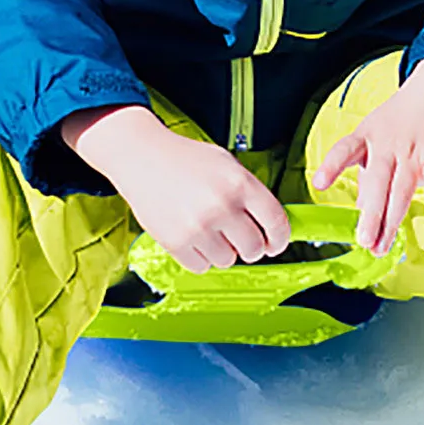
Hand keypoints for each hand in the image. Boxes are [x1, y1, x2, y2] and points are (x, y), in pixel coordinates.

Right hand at [62, 106, 290, 273]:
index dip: (280, 238)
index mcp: (240, 183)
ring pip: (228, 260)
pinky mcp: (176, 242)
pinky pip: (202, 267)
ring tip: (210, 230)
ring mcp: (198, 226)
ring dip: (223, 251)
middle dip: (251, 247)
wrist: (142, 157)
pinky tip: (193, 237)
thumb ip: (251, 193)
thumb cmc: (185, 160)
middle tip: (241, 238)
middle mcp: (221, 206)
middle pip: (254, 248)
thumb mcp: (227, 164)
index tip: (276, 243)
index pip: (276, 222)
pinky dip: (200, 257)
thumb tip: (273, 225)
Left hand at [309, 56, 423, 256]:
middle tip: (364, 241)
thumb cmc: (407, 115)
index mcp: (368, 136)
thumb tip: (361, 205)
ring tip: (383, 243)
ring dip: (393, 217)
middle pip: (377, 181)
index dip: (332, 166)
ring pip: (402, 185)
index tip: (319, 184)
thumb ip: (369, 171)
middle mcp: (388, 144)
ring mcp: (414, 148)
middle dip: (370, 214)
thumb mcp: (378, 135)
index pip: (345, 150)